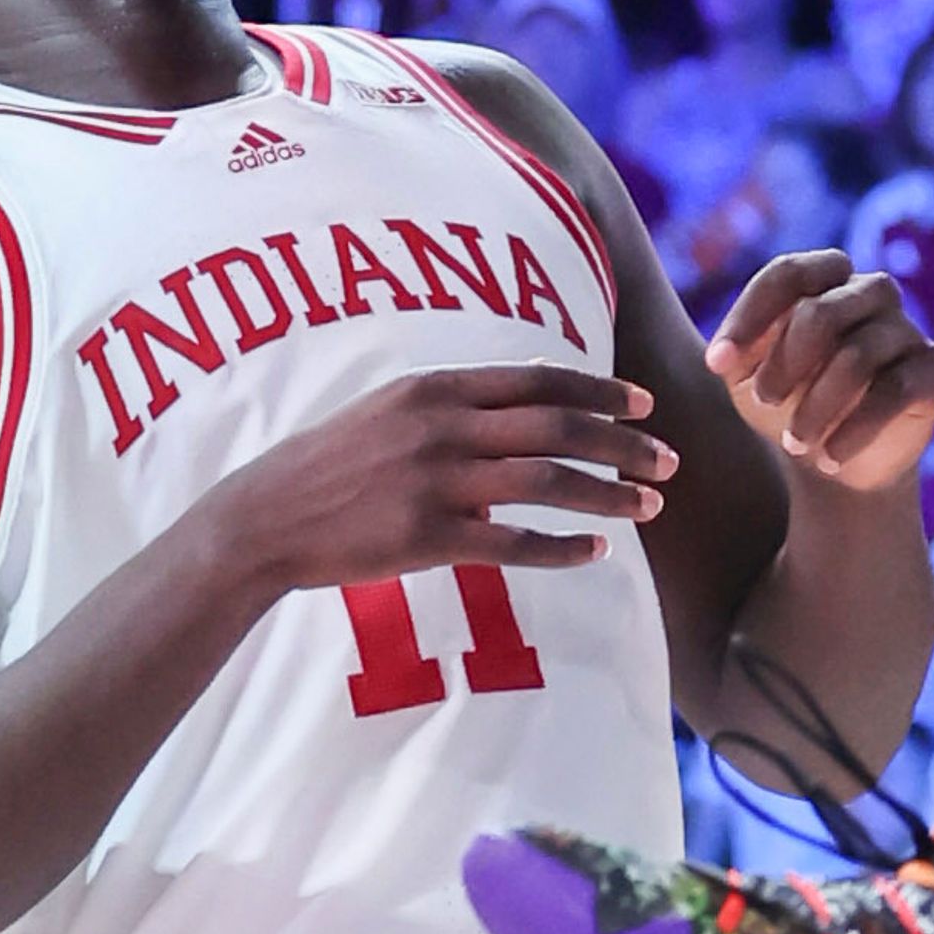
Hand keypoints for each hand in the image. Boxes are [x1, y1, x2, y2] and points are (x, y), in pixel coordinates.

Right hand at [223, 364, 671, 593]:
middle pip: (558, 427)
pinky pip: (512, 542)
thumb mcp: (391, 407)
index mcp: (438, 388)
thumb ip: (456, 402)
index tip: (643, 404)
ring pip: (548, 481)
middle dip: (623, 442)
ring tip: (650, 504)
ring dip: (607, 493)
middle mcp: (445, 427)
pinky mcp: (426, 537)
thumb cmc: (329, 462)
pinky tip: (594, 554)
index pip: (540, 380)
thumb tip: (523, 396)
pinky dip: (561, 548)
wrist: (264, 518)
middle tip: (669, 458)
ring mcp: (436, 482)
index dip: (599, 390)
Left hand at [709, 253, 933, 492]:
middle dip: (785, 364)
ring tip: (794, 444)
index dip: (751, 314)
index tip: (717, 364)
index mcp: (824, 283)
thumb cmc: (788, 405)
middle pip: (824, 311)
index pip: (790, 272)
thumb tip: (720, 357)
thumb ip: (734, 355)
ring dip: (817, 406)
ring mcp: (905, 328)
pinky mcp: (931, 367)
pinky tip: (830, 457)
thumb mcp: (748, 379)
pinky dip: (856, 429)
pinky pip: (895, 389)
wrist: (836, 458)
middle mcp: (870, 292)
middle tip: (763, 403)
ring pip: (859, 354)